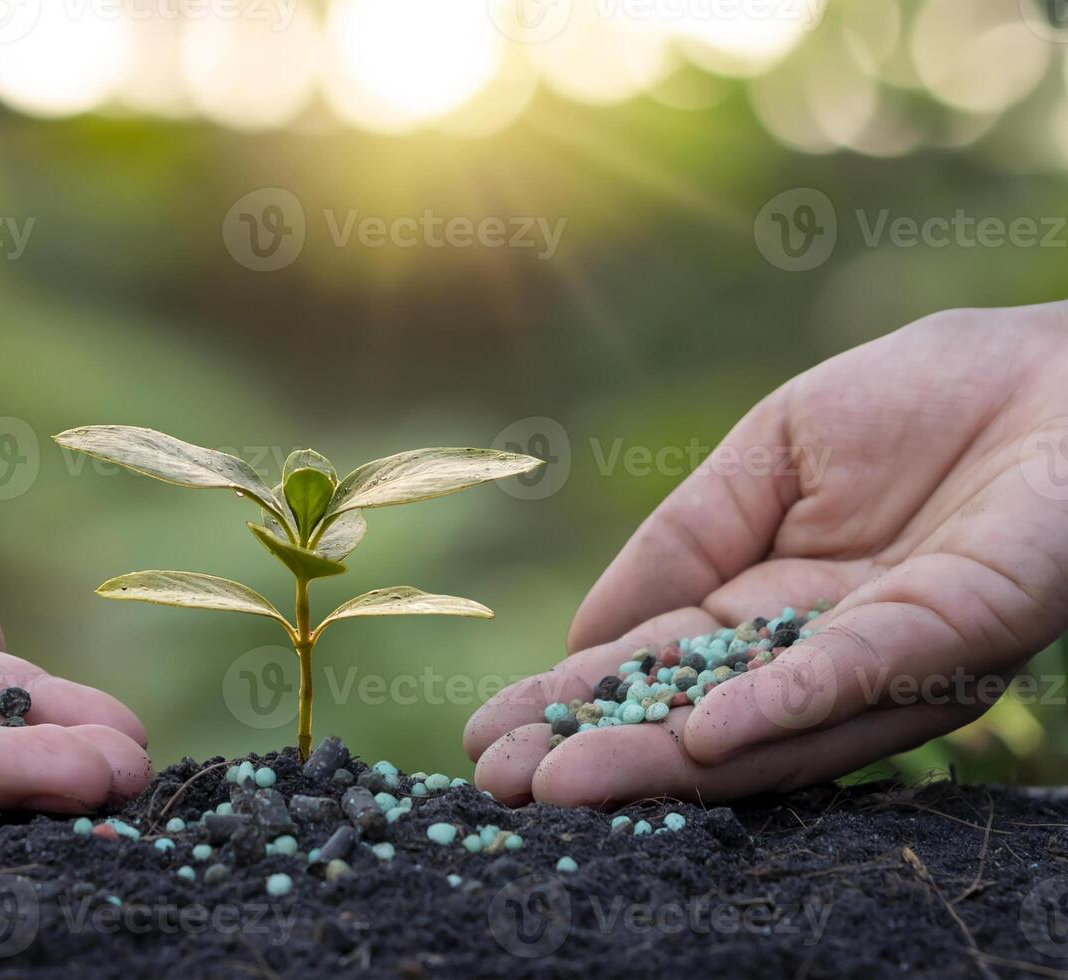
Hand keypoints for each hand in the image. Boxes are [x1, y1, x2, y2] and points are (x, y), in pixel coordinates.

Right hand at [466, 302, 1067, 805]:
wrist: (1059, 366)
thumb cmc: (921, 399)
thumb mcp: (767, 457)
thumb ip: (683, 541)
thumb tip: (583, 640)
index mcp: (773, 608)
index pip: (654, 667)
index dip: (573, 702)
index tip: (487, 737)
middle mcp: (824, 656)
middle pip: (694, 717)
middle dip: (600, 752)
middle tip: (500, 786)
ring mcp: (890, 659)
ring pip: (765, 727)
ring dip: (662, 758)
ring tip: (564, 781)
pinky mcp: (958, 635)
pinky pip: (860, 678)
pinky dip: (781, 708)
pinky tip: (701, 731)